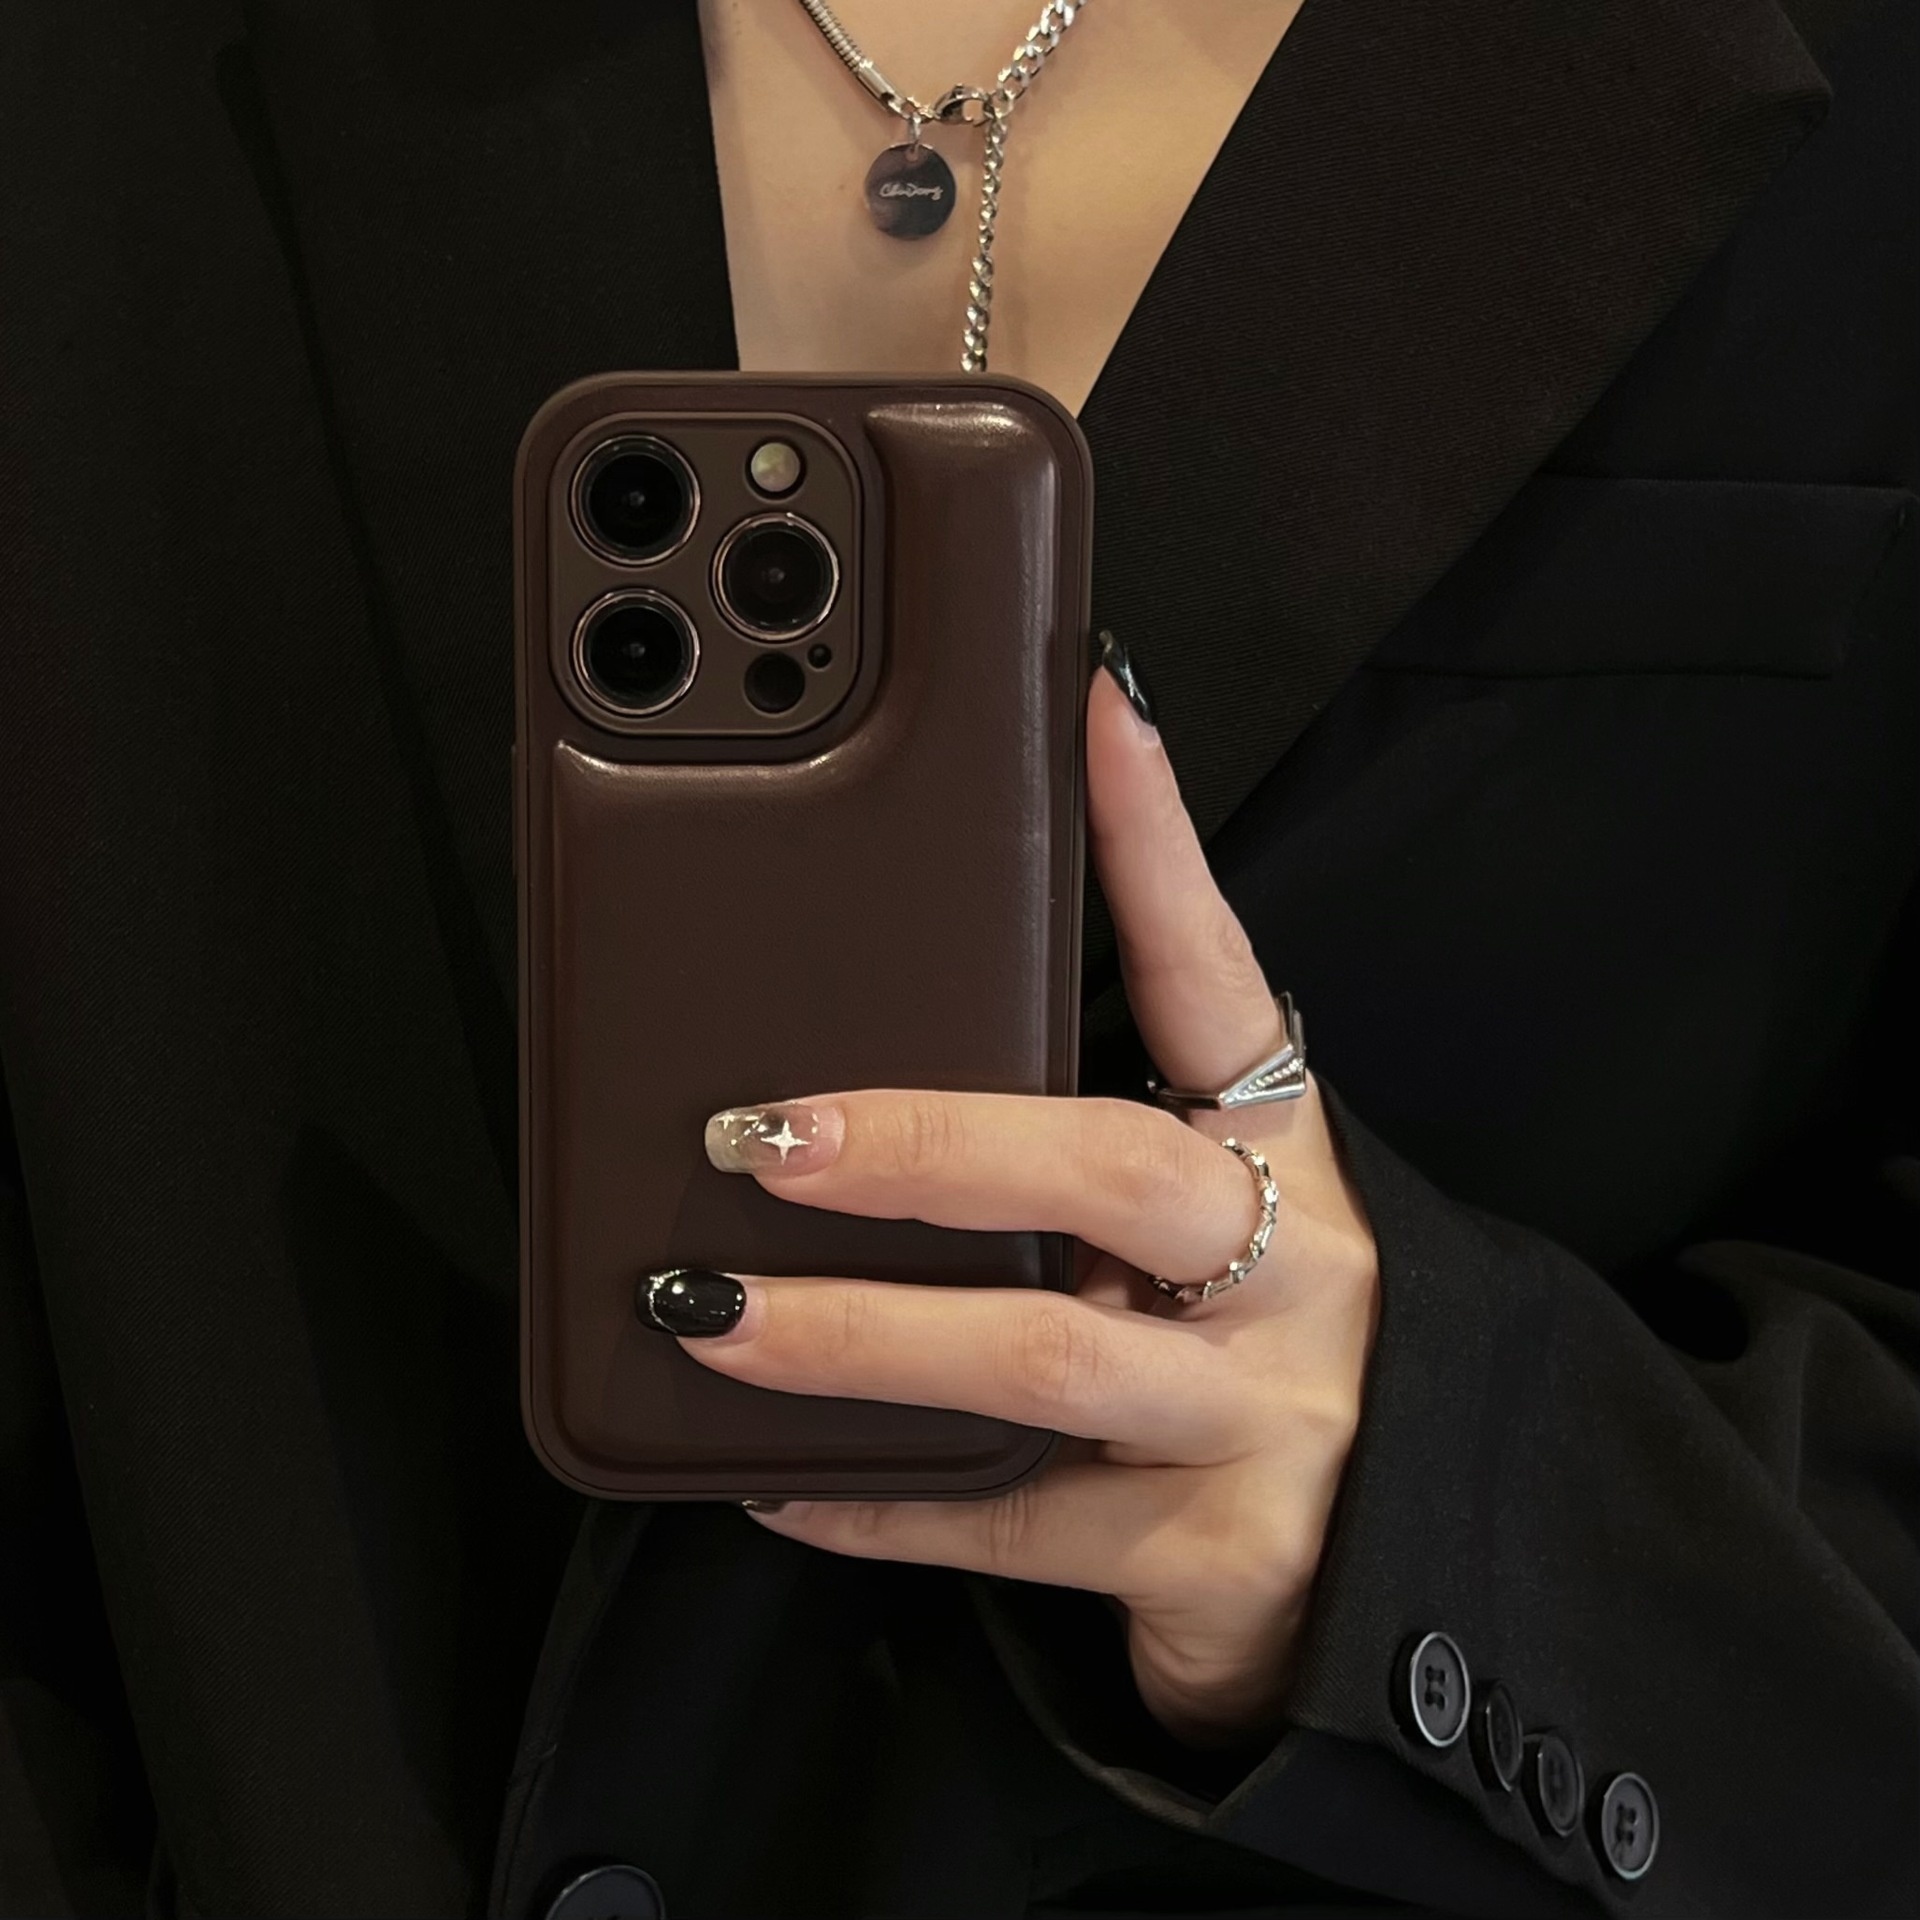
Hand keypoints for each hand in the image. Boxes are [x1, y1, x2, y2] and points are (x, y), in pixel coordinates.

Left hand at [651, 646, 1380, 1750]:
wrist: (1405, 1559)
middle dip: (932, 1144)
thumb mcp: (1218, 1226)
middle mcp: (1290, 1270)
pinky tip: (773, 1477)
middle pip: (1116, 1172)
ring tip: (714, 1313)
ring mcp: (1258, 1418)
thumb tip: (887, 1082)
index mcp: (1284, 1158)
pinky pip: (1008, 1524)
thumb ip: (1094, 1158)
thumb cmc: (1267, 1351)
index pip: (1218, 976)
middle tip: (769, 1133)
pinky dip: (879, 1500)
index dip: (1156, 843)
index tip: (1092, 708)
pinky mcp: (1209, 1555)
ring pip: (1044, 1362)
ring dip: (862, 1334)